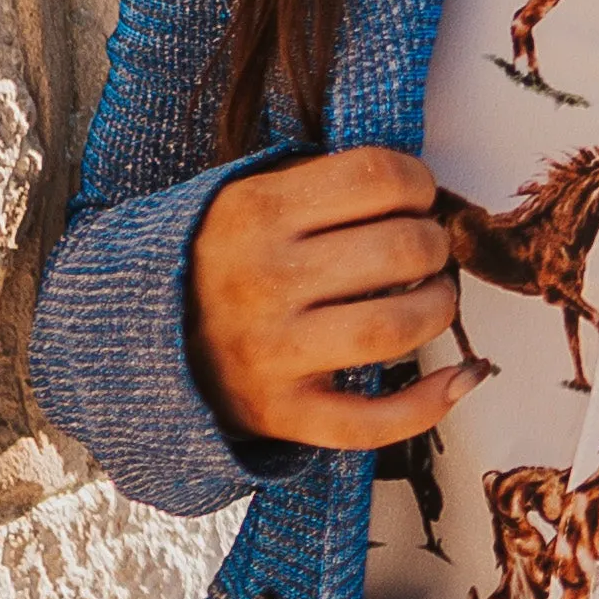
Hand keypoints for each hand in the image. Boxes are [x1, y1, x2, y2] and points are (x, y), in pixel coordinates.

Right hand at [190, 149, 485, 452]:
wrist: (139, 341)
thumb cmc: (217, 262)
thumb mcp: (246, 198)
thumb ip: (320, 186)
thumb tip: (420, 190)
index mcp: (255, 211)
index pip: (375, 177)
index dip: (418, 182)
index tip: (417, 197)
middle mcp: (263, 280)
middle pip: (398, 250)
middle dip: (434, 244)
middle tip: (427, 250)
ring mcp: (271, 352)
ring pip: (393, 329)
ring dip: (439, 308)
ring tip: (434, 299)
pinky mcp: (282, 412)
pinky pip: (370, 421)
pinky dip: (429, 403)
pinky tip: (460, 376)